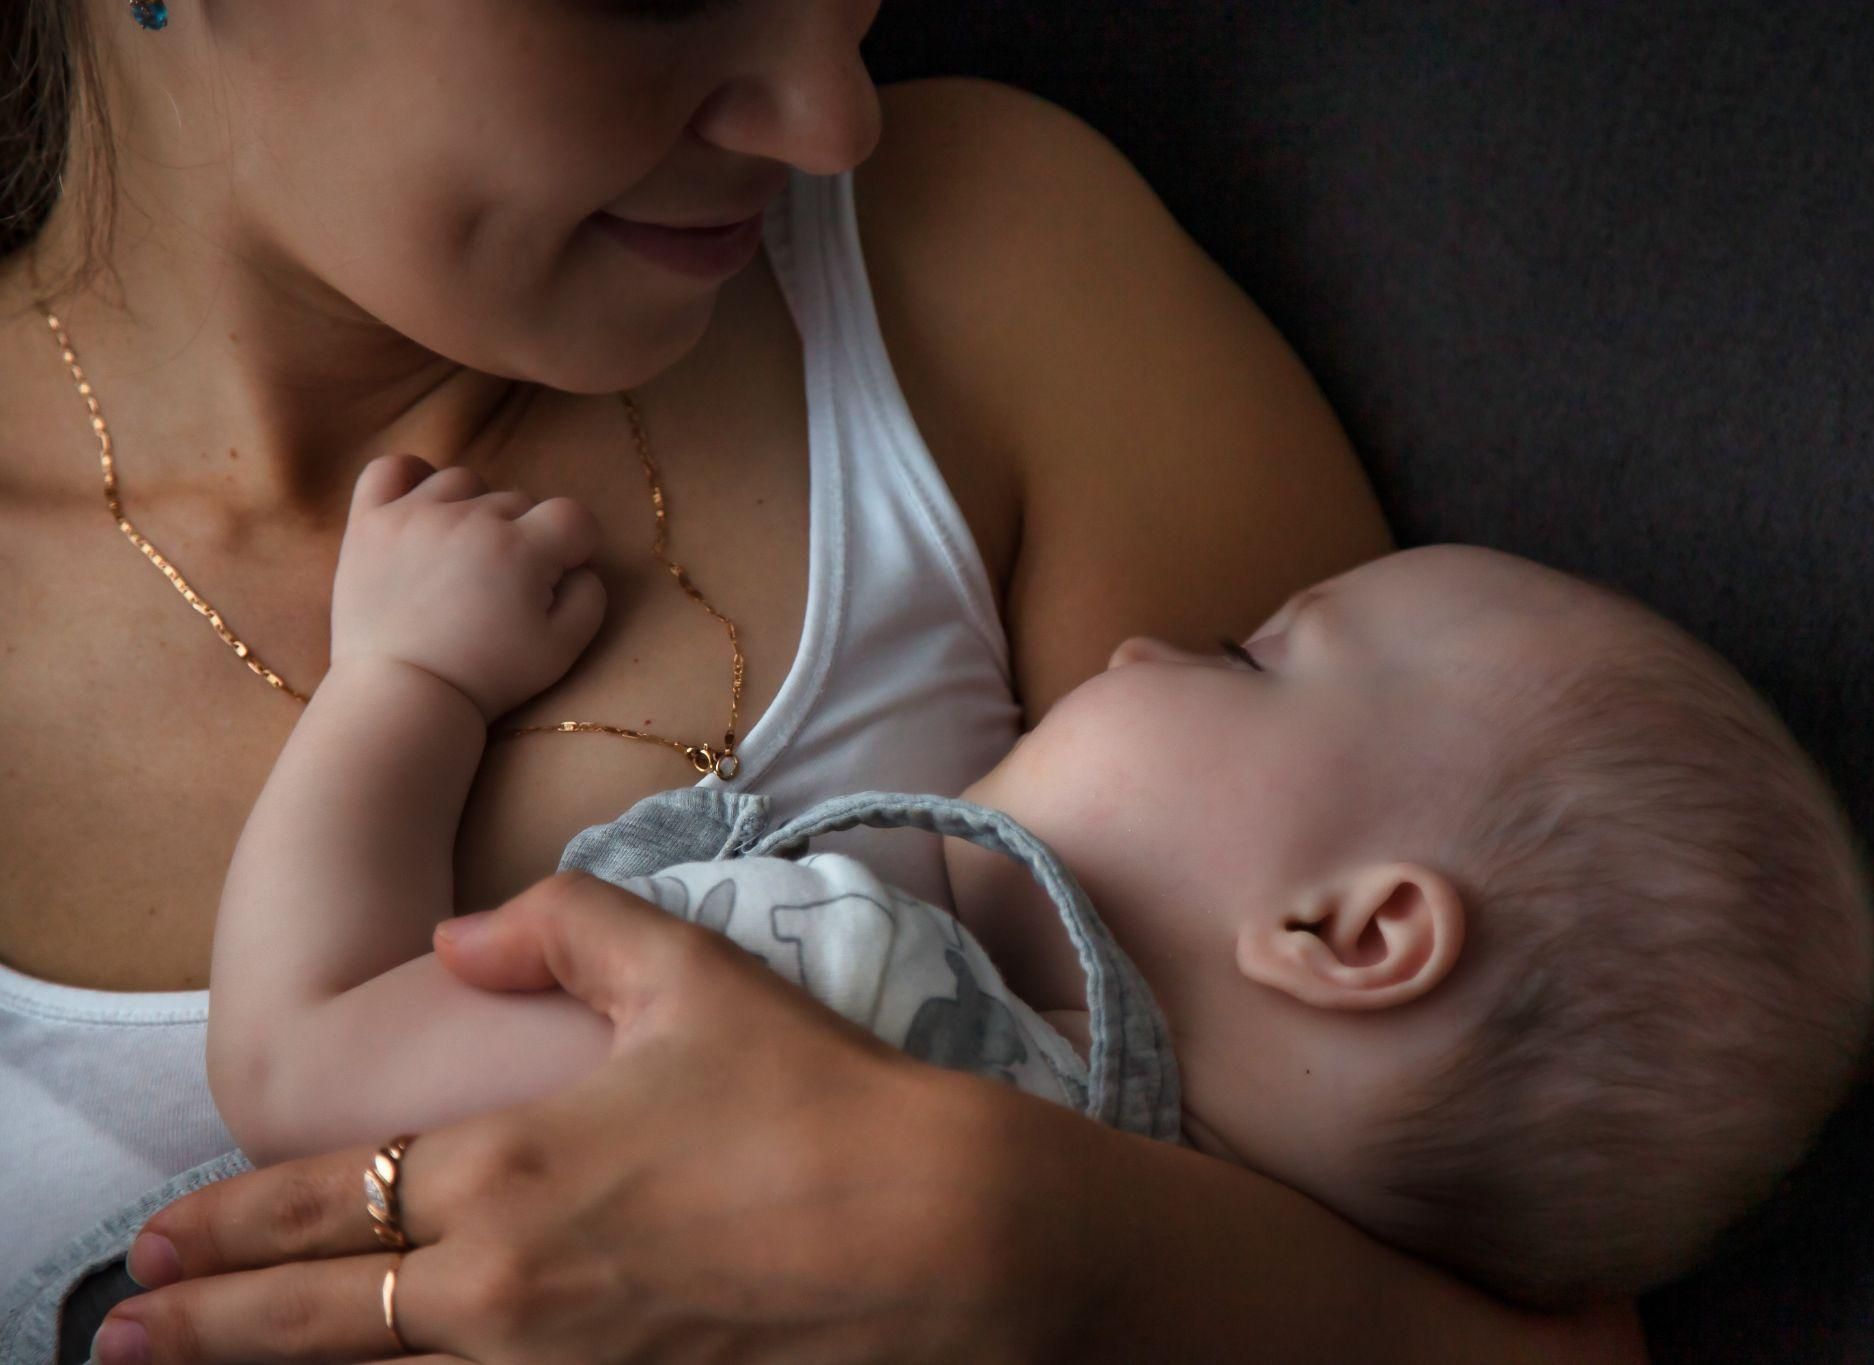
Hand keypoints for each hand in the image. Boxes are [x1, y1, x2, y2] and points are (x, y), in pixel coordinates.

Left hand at [99, 873, 1071, 1364]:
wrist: (938, 1235)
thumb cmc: (819, 1099)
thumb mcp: (690, 972)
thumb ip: (558, 928)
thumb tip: (453, 942)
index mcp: (507, 1167)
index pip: (323, 1199)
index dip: (227, 1224)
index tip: (156, 1245)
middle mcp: (502, 1283)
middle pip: (310, 1317)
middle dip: (205, 1328)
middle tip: (124, 1338)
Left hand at [331, 454, 605, 719]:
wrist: (402, 698)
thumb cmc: (486, 678)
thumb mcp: (562, 650)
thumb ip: (589, 597)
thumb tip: (579, 565)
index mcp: (521, 549)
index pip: (573, 516)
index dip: (575, 547)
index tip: (557, 577)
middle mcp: (469, 519)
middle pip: (516, 501)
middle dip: (521, 536)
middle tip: (500, 585)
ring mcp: (413, 515)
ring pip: (462, 482)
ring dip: (471, 510)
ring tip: (460, 554)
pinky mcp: (369, 523)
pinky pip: (389, 470)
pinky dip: (408, 478)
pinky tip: (420, 506)